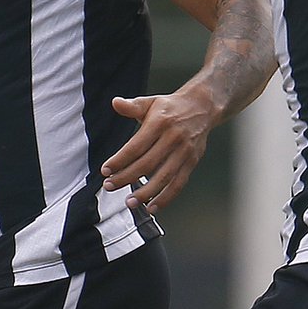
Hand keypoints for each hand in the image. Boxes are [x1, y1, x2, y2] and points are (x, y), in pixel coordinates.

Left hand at [100, 91, 213, 212]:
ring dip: (146, 192)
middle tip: (110, 186)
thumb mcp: (151, 102)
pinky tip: (152, 207)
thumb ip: (132, 106)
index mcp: (160, 122)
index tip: (105, 170)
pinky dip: (166, 198)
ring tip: (130, 202)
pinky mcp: (192, 162)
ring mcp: (184, 151)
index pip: (136, 145)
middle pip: (147, 163)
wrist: (202, 107)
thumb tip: (115, 102)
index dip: (120, 160)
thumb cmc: (170, 107)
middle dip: (126, 177)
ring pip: (164, 177)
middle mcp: (173, 137)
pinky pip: (178, 183)